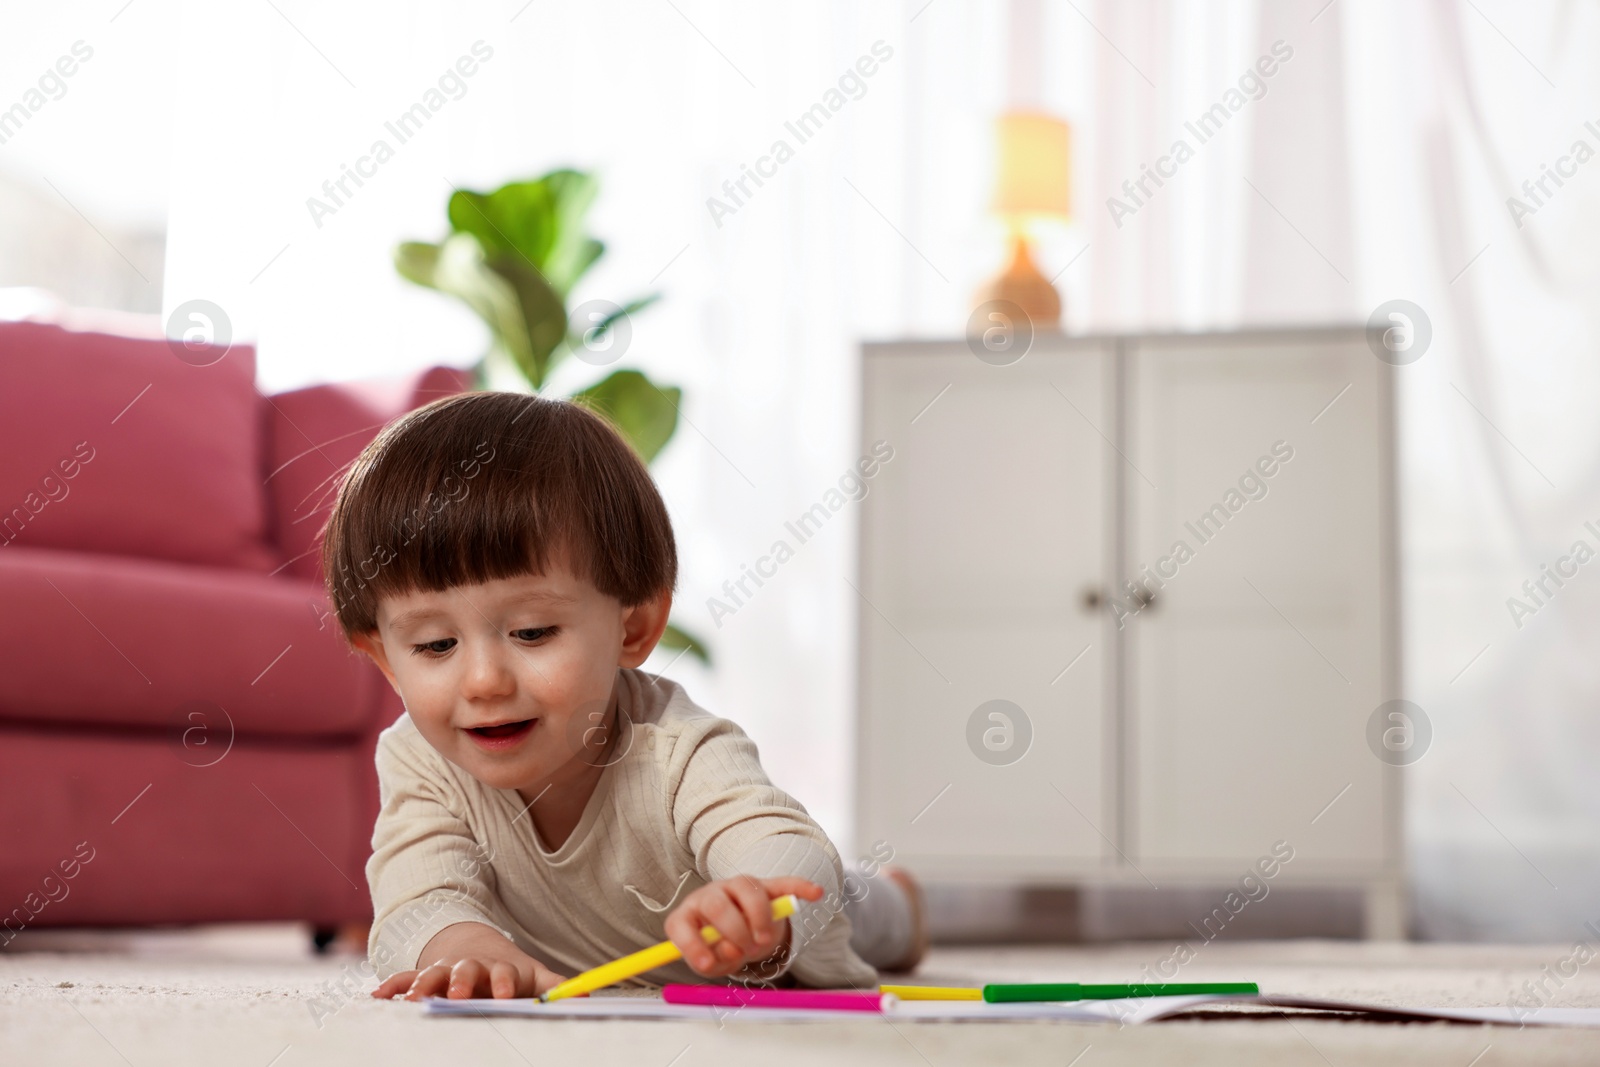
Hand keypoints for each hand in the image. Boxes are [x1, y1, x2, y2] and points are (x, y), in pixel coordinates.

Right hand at [371, 921, 567, 999]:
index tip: (506, 995)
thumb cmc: (509, 973)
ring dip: (423, 985)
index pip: (505, 974)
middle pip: (466, 972)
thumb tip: (587, 995)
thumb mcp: (533, 977)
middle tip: (457, 996)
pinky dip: (392, 986)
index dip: (506, 983)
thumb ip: (555, 986)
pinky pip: (404, 978)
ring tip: (414, 1000)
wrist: (478, 947)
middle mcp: (471, 968)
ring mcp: (445, 970)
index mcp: (500, 969)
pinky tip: (378, 997)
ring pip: (432, 974)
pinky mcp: (423, 975)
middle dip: (462, 983)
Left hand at [664, 875, 823, 977]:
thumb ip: (717, 961)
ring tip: (763, 940)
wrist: (740, 930)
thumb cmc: (721, 948)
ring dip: (759, 917)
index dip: (691, 944)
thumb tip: (731, 951)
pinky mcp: (765, 887)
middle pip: (715, 901)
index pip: (680, 924)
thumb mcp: (715, 961)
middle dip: (732, 929)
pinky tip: (816, 894)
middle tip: (747, 949)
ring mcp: (737, 887)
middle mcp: (710, 895)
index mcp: (689, 916)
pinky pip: (784, 883)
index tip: (707, 963)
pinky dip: (800, 888)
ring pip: (748, 889)